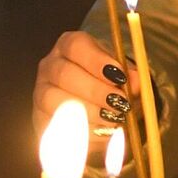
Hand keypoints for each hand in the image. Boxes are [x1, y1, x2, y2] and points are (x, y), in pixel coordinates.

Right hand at [34, 30, 139, 160]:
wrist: (96, 112)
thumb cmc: (110, 85)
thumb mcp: (124, 78)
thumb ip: (132, 78)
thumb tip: (137, 81)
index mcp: (70, 46)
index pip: (76, 45)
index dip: (97, 60)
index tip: (119, 75)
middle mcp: (50, 65)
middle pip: (64, 74)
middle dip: (95, 90)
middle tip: (120, 103)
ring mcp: (41, 92)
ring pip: (56, 100)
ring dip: (88, 112)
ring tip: (113, 119)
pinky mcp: (40, 119)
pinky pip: (55, 126)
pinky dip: (80, 131)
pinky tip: (101, 132)